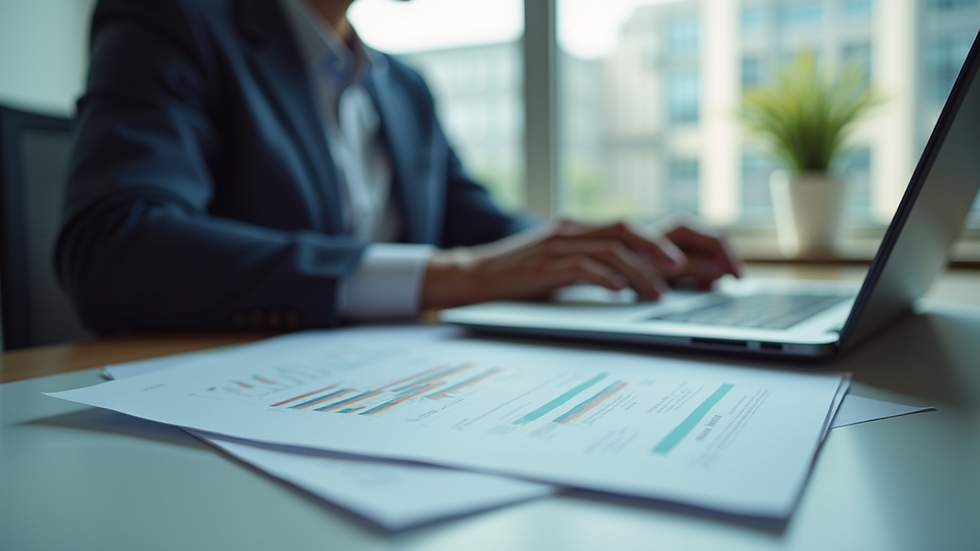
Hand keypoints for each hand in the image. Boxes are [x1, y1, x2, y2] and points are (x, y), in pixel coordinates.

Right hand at [421, 219, 741, 308]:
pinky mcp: (543, 263)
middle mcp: (574, 229)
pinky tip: (622, 291)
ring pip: (613, 247)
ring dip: (642, 270)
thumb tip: (646, 284)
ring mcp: (558, 242)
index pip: (635, 227)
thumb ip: (599, 268)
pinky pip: (582, 265)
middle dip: (668, 250)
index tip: (698, 265)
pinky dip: (606, 276)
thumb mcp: (564, 268)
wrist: (473, 277)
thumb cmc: (521, 278)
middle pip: (630, 229)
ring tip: (660, 294)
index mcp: (583, 229)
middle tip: (697, 274)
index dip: (672, 241)